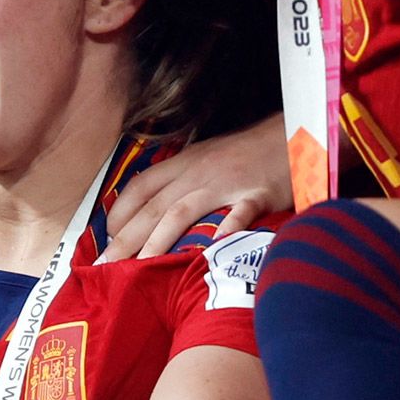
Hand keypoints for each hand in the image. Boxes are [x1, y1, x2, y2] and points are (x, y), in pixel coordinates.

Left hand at [99, 115, 288, 261]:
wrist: (294, 133)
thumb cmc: (247, 153)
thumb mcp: (206, 159)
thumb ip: (181, 180)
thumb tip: (150, 208)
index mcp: (183, 163)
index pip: (140, 188)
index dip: (119, 214)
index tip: (105, 240)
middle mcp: (198, 172)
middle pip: (154, 207)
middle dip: (126, 238)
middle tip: (106, 266)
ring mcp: (227, 183)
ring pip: (183, 211)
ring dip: (159, 240)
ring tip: (141, 266)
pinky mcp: (258, 195)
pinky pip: (240, 213)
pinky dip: (226, 229)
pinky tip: (213, 248)